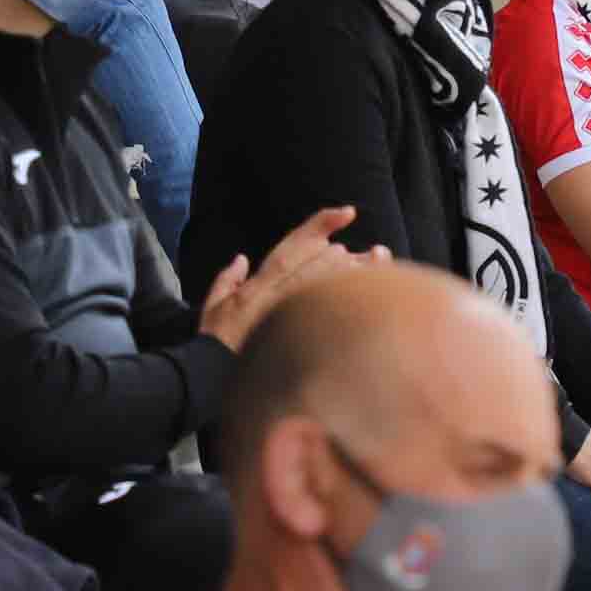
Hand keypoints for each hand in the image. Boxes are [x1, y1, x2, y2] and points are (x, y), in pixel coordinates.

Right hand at [198, 206, 372, 351]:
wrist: (210, 377)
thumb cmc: (214, 344)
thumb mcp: (212, 307)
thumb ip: (226, 279)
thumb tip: (241, 259)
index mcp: (259, 282)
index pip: (294, 243)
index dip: (321, 223)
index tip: (348, 213)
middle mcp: (276, 290)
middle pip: (319, 260)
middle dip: (350, 254)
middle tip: (377, 252)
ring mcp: (286, 310)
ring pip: (328, 280)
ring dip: (356, 271)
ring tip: (380, 264)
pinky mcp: (294, 333)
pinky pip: (329, 308)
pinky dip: (349, 298)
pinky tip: (368, 293)